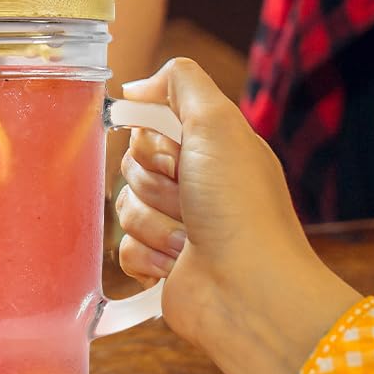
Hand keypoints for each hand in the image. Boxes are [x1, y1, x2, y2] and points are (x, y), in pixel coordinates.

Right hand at [116, 59, 359, 373]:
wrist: (250, 292)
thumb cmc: (241, 207)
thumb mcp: (219, 123)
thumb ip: (181, 81)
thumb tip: (137, 86)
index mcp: (209, 147)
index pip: (149, 124)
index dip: (152, 140)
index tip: (177, 153)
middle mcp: (194, 183)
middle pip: (131, 163)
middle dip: (153, 182)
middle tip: (189, 200)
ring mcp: (176, 225)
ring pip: (125, 205)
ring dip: (154, 223)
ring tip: (189, 240)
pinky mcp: (160, 263)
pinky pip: (122, 247)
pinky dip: (147, 256)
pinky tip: (176, 266)